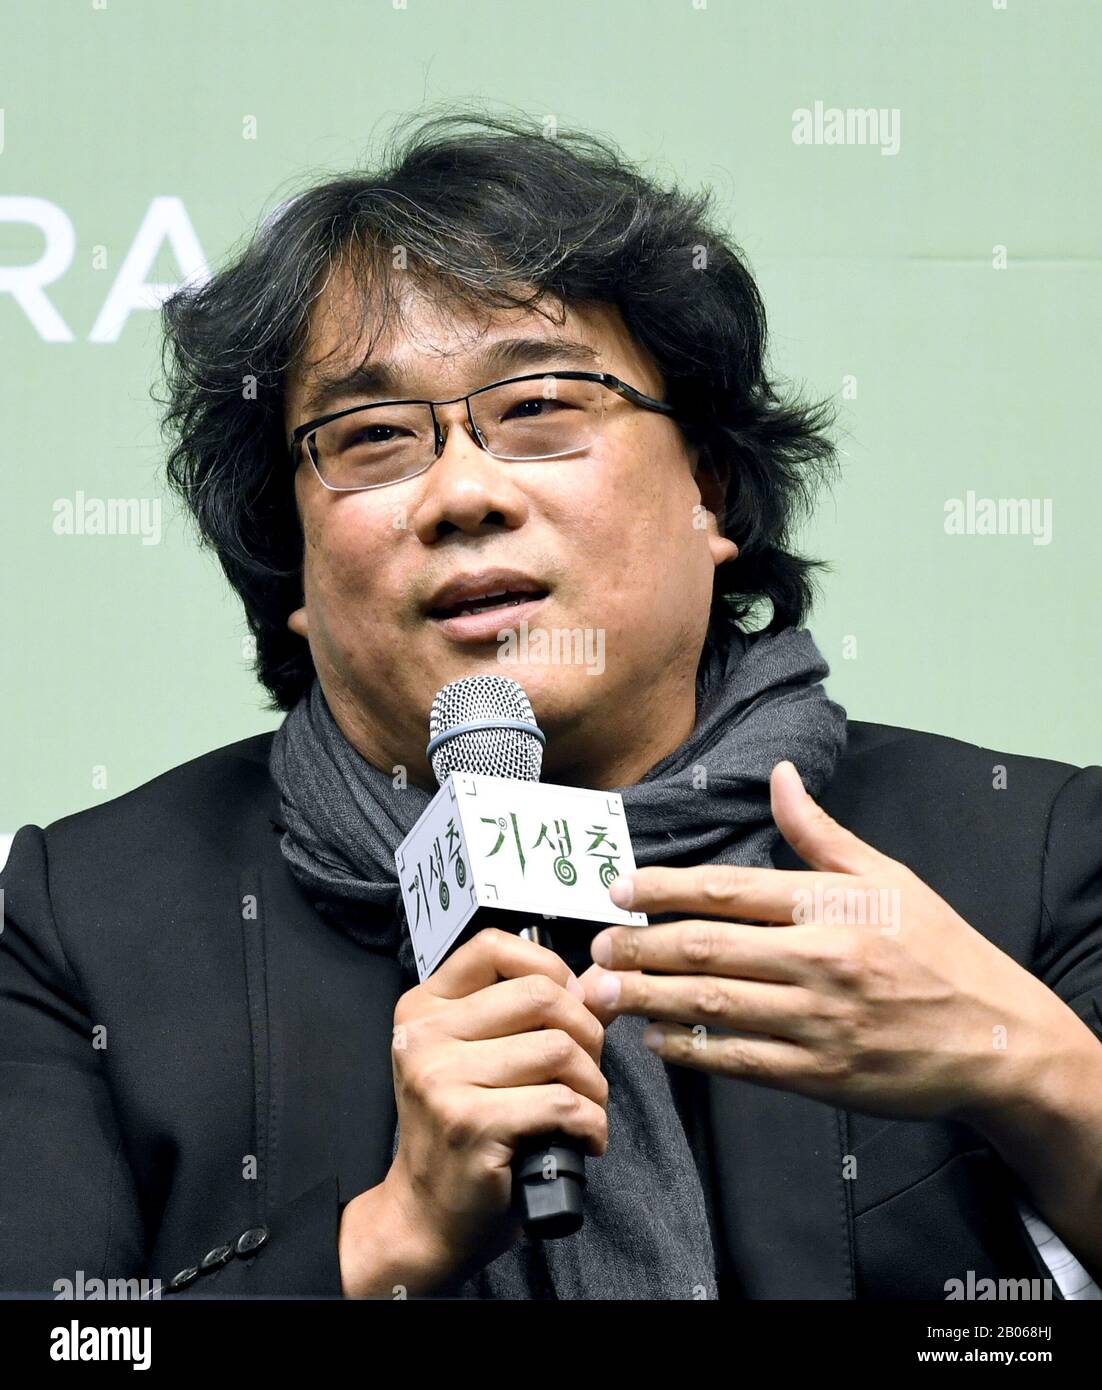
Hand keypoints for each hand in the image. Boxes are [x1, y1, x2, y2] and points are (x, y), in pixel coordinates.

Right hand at [341, 927, 606, 1297]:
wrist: (427, 1217)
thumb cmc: (466, 1134)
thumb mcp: (489, 1060)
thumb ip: (542, 1014)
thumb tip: (604, 977)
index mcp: (424, 1009)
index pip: (493, 946)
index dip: (548, 968)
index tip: (569, 1005)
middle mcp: (426, 1036)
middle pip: (540, 995)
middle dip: (586, 1032)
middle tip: (587, 1069)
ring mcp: (443, 1080)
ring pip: (558, 1050)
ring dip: (593, 1085)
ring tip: (585, 1109)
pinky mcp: (471, 1124)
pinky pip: (562, 1103)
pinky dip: (591, 1124)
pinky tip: (583, 1139)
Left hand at [578, 760, 1083, 1124]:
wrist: (998, 1038)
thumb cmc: (938, 949)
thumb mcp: (889, 877)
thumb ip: (821, 833)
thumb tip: (779, 775)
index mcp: (831, 903)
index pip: (727, 889)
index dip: (662, 889)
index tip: (617, 891)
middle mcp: (820, 957)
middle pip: (707, 947)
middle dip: (639, 948)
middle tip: (593, 949)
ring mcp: (819, 1020)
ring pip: (713, 1004)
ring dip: (648, 998)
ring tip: (601, 993)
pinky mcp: (822, 1075)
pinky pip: (740, 1061)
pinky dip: (691, 1050)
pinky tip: (656, 1040)